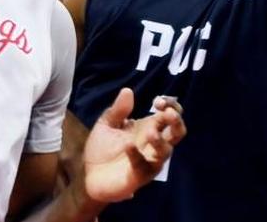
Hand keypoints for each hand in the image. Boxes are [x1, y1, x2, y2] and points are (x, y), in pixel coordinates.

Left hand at [81, 89, 185, 204]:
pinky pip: (144, 166)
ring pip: (166, 151)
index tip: (158, 102)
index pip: (169, 115)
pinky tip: (128, 147)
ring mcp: (148, 160)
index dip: (170, 106)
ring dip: (160, 141)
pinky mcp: (139, 175)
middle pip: (177, 133)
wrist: (88, 175)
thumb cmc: (101, 149)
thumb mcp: (106, 124)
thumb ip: (118, 110)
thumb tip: (128, 91)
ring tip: (150, 133)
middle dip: (176, 121)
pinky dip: (137, 155)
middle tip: (168, 113)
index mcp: (148, 128)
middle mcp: (153, 144)